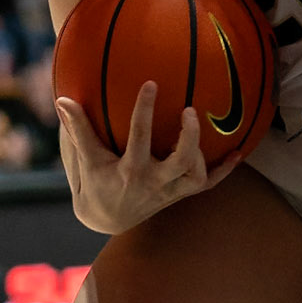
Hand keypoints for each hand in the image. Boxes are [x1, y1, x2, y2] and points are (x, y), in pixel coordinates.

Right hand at [56, 81, 240, 235]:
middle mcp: (153, 183)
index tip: (151, 83)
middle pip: (179, 163)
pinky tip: (238, 151)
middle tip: (190, 110)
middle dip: (188, 138)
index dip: (145, 111)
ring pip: (196, 177)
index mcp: (129, 171)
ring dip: (204, 154)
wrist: (105, 218)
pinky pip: (207, 185)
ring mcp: (169, 191)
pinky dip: (224, 171)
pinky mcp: (179, 195)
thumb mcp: (82, 158)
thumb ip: (76, 129)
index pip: (138, 139)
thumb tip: (63, 99)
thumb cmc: (92, 181)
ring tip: (202, 124)